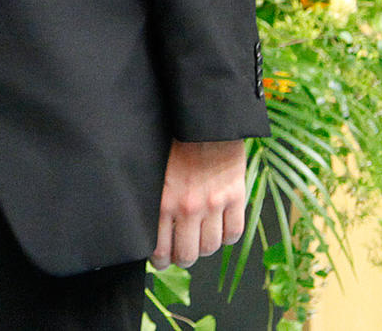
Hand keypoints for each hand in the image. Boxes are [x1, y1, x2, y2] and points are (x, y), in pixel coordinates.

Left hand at [151, 138, 246, 268]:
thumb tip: (145, 219)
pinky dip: (227, 236)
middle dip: (181, 259)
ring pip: (211, 248)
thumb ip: (154, 195)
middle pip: (187, 254)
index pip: (159, 247)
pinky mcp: (236, 198)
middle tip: (179, 256)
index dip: (159, 260)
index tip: (158, 260)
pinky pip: (234, 233)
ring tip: (198, 241)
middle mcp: (188, 207)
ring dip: (204, 249)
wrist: (204, 120)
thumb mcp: (153, 167)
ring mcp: (214, 204)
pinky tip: (219, 229)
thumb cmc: (173, 138)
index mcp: (163, 199)